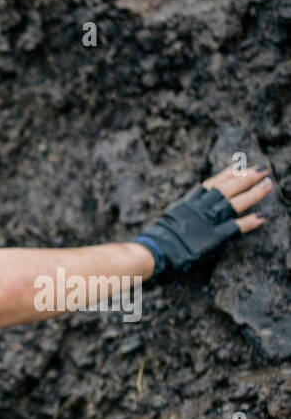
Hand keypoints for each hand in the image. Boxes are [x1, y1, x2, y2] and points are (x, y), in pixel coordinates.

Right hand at [135, 162, 272, 277]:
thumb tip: (186, 211)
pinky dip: (248, 222)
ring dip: (254, 193)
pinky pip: (234, 228)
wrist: (149, 253)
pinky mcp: (212, 238)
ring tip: (268, 184)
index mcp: (187, 203)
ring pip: (234, 203)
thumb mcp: (167, 219)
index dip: (228, 173)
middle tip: (263, 168)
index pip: (212, 183)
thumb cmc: (153, 240)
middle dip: (246, 176)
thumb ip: (181, 213)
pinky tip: (262, 216)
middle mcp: (199, 208)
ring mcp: (206, 222)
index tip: (240, 165)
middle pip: (227, 188)